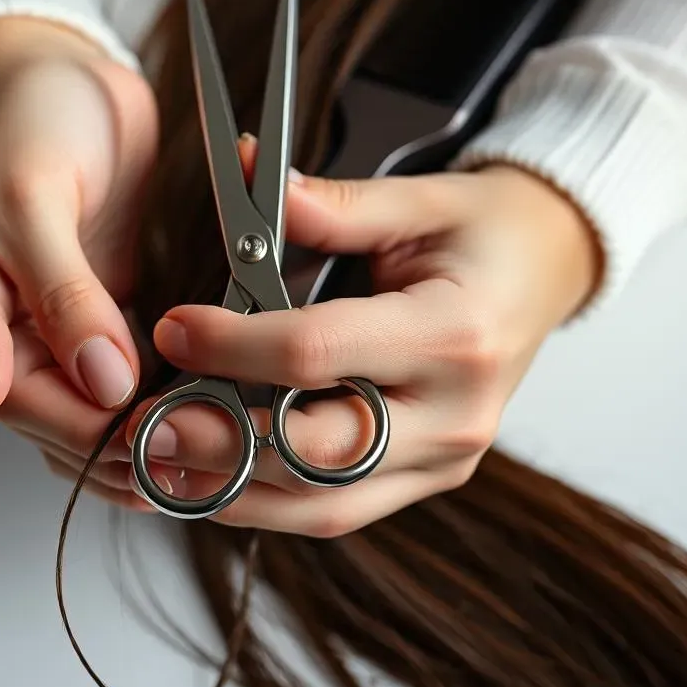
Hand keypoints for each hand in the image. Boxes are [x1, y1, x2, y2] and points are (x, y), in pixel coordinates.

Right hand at [0, 17, 158, 510]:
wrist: (63, 74)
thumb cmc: (29, 120)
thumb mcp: (32, 198)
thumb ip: (61, 293)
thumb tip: (97, 380)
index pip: (19, 399)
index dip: (80, 429)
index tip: (144, 440)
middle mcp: (15, 324)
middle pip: (58, 419)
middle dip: (120, 445)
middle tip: (189, 456)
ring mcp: (65, 321)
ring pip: (94, 408)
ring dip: (143, 434)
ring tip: (203, 450)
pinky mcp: (110, 309)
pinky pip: (130, 372)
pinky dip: (160, 396)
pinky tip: (201, 409)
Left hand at [121, 154, 601, 534]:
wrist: (545, 272)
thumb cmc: (484, 233)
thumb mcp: (420, 199)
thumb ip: (334, 203)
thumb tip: (247, 179)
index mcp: (454, 335)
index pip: (319, 354)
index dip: (234, 345)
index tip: (174, 328)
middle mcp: (456, 415)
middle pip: (316, 453)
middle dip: (218, 443)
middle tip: (141, 427)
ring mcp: (445, 459)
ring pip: (321, 504)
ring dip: (229, 492)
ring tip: (156, 468)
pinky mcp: (425, 476)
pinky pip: (336, 506)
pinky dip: (265, 500)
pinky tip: (208, 479)